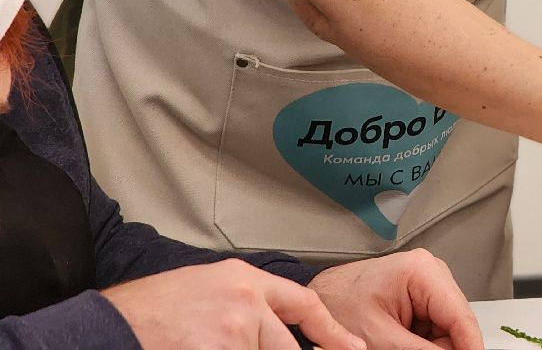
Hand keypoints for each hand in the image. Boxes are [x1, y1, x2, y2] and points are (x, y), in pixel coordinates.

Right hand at [101, 258, 363, 349]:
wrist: (106, 327)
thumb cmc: (148, 313)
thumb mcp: (206, 290)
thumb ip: (246, 306)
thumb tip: (274, 332)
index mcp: (244, 280)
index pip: (305, 304)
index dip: (332, 331)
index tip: (354, 347)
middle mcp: (246, 303)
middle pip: (287, 348)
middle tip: (244, 345)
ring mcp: (233, 333)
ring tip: (205, 343)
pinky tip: (198, 349)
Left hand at [308, 250, 484, 349]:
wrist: (318, 300)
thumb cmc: (336, 307)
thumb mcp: (380, 339)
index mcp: (422, 272)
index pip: (461, 316)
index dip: (471, 346)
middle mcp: (430, 272)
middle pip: (456, 324)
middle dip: (443, 347)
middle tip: (405, 349)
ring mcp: (426, 285)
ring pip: (447, 329)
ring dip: (431, 346)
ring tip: (394, 344)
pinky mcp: (420, 297)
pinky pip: (434, 329)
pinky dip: (422, 344)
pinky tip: (400, 344)